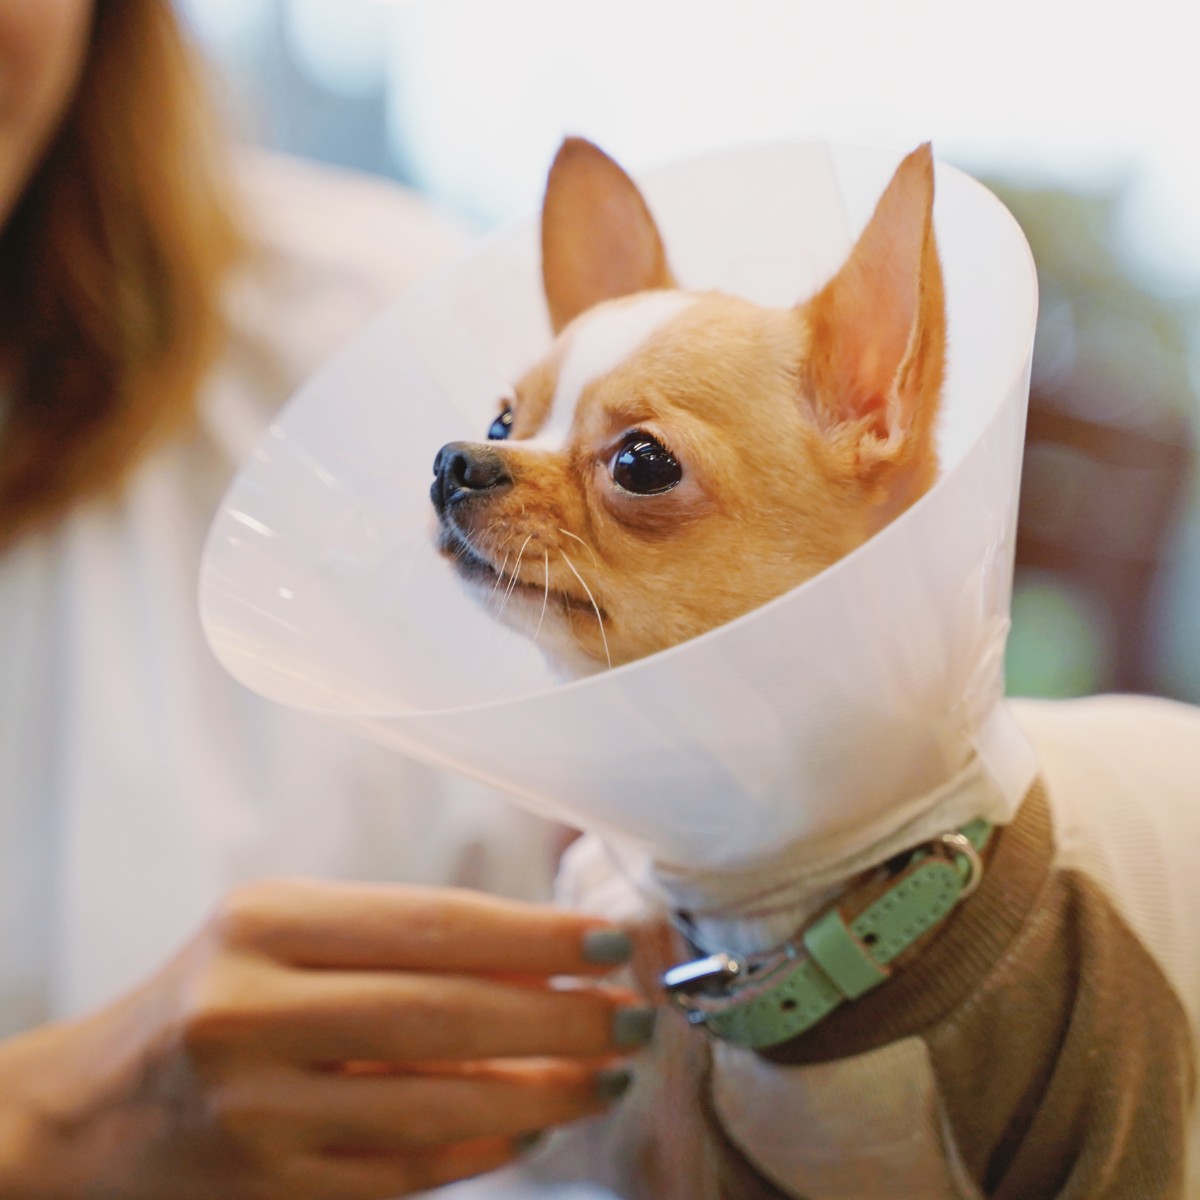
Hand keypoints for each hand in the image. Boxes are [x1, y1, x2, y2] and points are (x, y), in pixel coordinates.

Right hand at [0, 880, 650, 1198]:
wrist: (96, 1109)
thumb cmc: (218, 990)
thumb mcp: (290, 933)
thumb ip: (402, 938)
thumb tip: (547, 950)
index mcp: (266, 923)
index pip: (434, 923)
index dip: (536, 935)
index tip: (610, 941)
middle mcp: (254, 1010)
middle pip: (447, 1012)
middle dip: (560, 1014)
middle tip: (631, 1013)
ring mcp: (259, 1111)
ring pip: (438, 1103)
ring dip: (542, 1089)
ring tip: (606, 1072)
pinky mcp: (272, 1187)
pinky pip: (407, 1170)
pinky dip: (486, 1149)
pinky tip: (538, 1125)